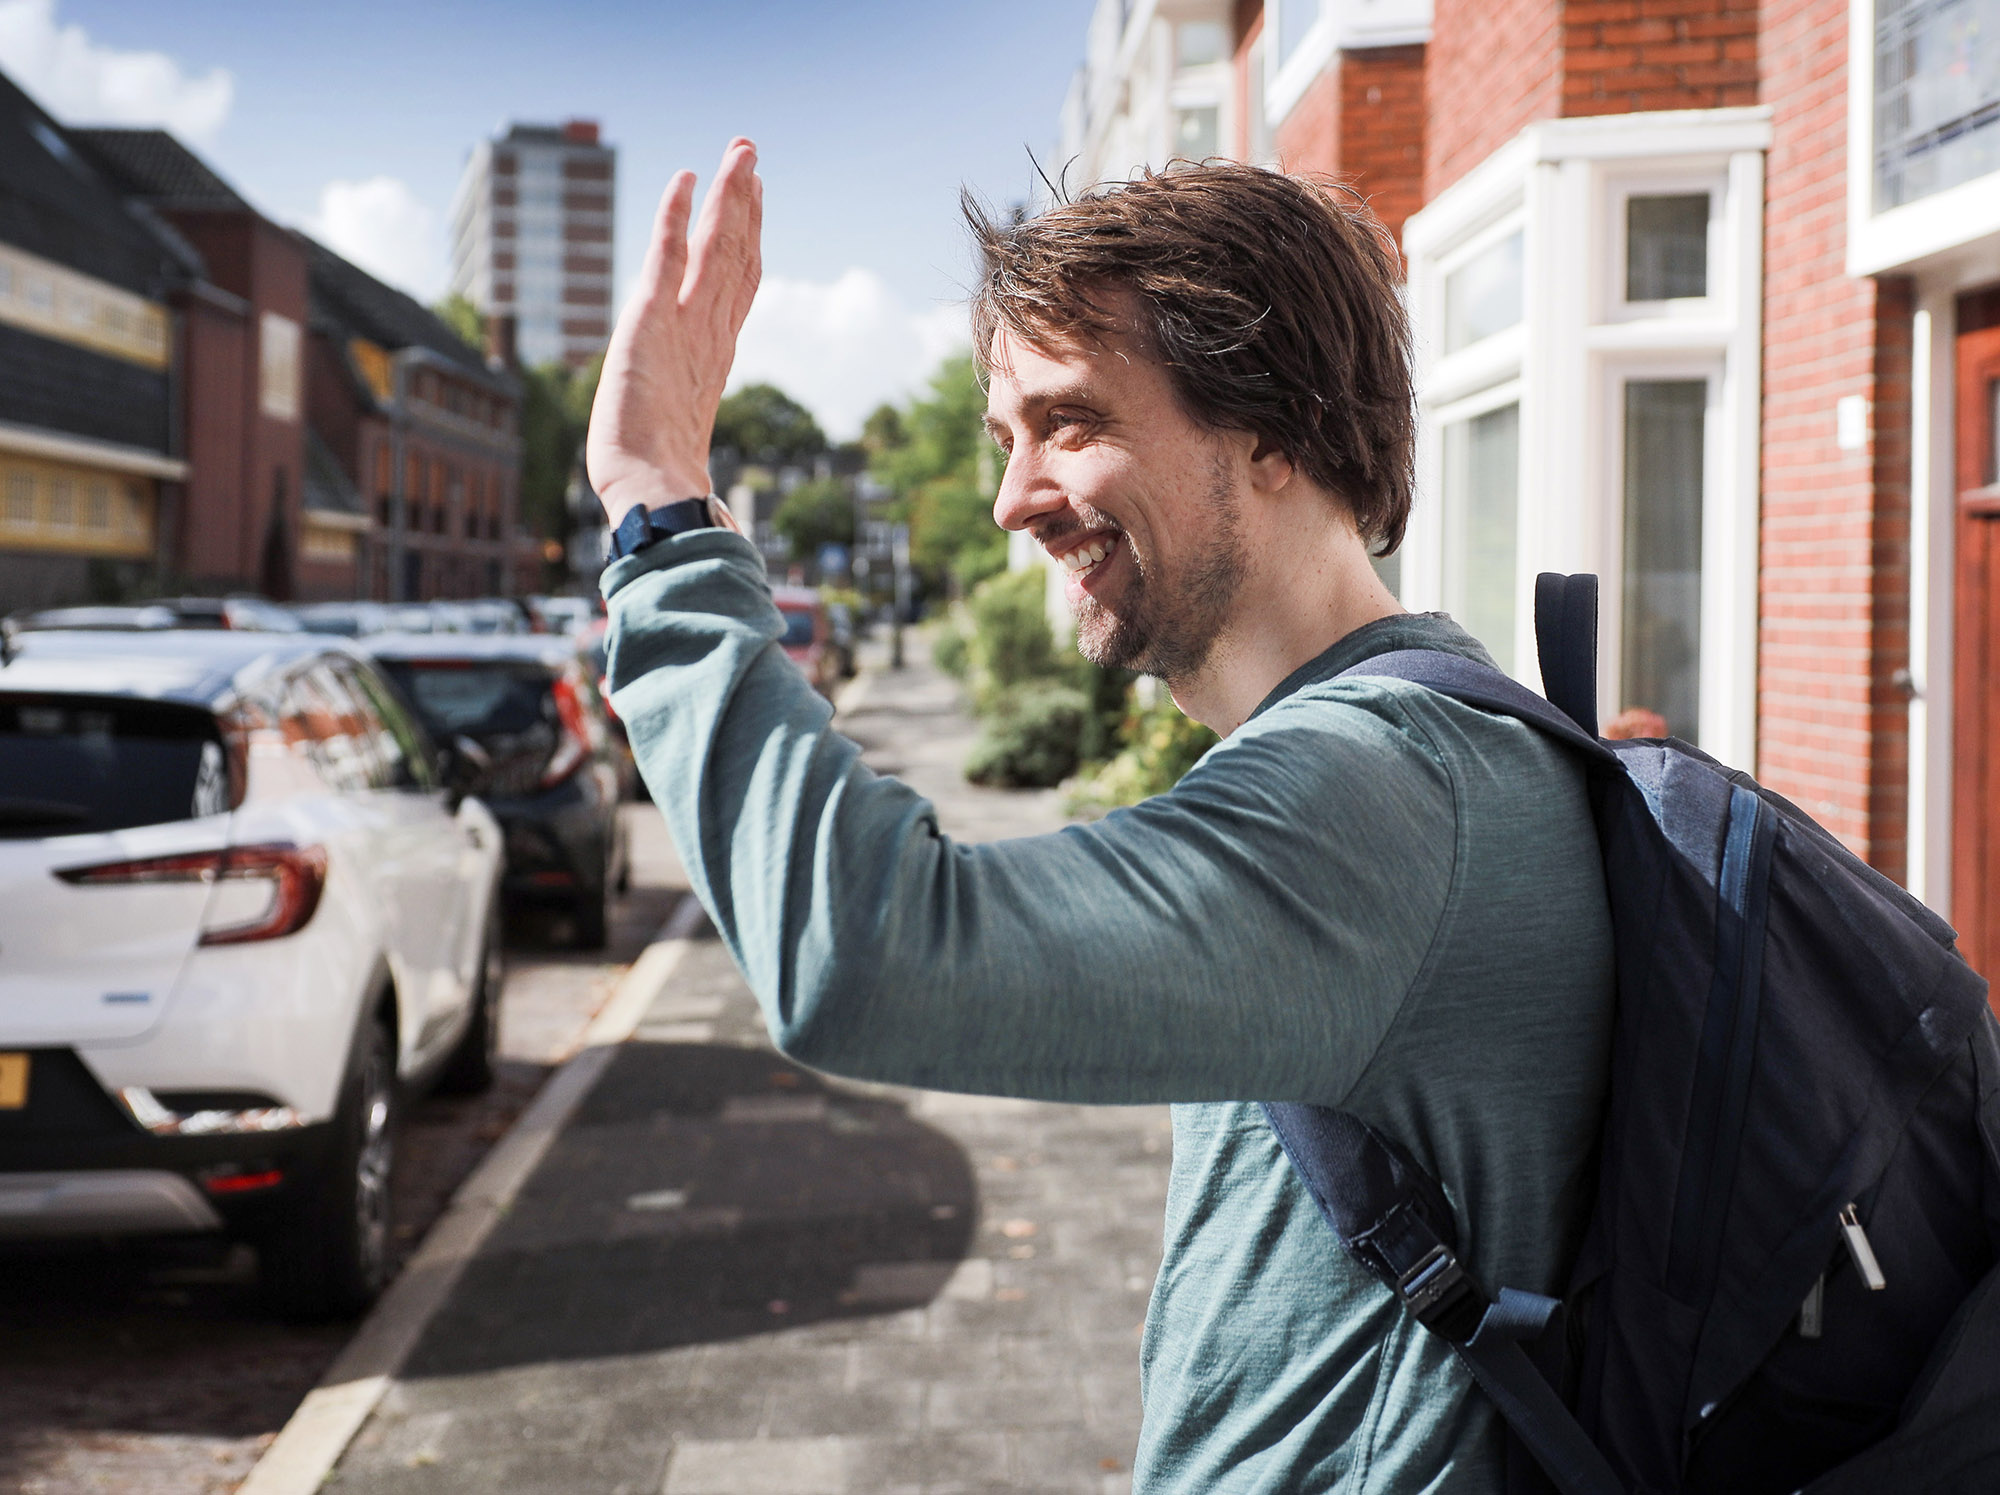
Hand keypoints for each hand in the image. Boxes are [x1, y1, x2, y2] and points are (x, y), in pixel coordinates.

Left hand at [587, 138, 762, 525]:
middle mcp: (707, 334)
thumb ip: (696, 451)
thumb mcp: (679, 450)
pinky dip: (677, 214)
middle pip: (735, 256)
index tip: (753, 204)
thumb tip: (719, 512)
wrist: (652, 491)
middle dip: (745, 205)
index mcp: (714, 358)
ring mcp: (685, 325)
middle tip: (752, 157)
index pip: (737, 287)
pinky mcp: (652, 318)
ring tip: (740, 154)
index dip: (748, 242)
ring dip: (728, 197)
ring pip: (716, 247)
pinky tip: (687, 178)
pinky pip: (669, 253)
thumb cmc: (661, 487)